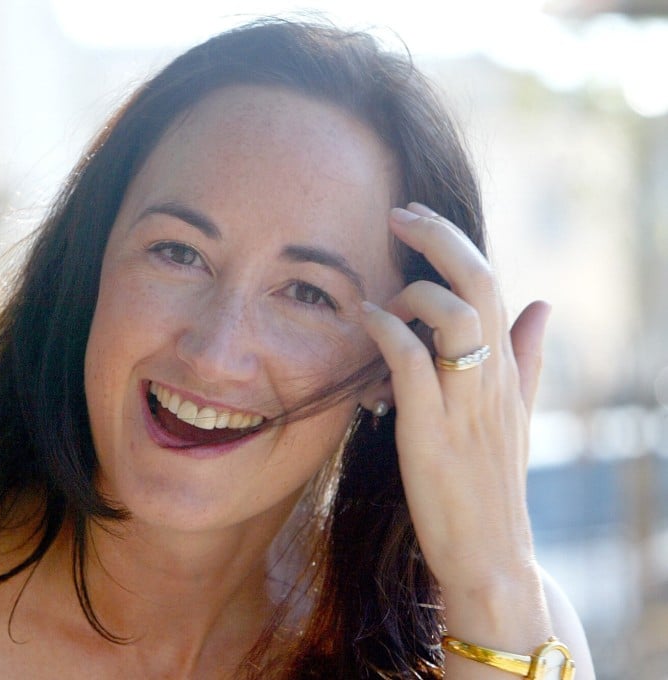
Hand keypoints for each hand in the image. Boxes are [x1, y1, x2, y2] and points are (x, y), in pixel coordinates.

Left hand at [359, 203, 550, 624]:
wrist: (491, 555)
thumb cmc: (491, 482)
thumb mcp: (515, 413)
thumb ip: (527, 358)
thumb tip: (545, 305)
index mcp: (507, 368)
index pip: (491, 281)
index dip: (454, 241)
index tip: (416, 216)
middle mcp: (492, 377)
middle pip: (479, 281)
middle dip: (438, 237)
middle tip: (397, 214)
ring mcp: (465, 404)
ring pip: (455, 315)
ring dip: (412, 291)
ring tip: (380, 301)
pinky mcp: (433, 434)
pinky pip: (415, 364)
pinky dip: (388, 331)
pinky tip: (366, 319)